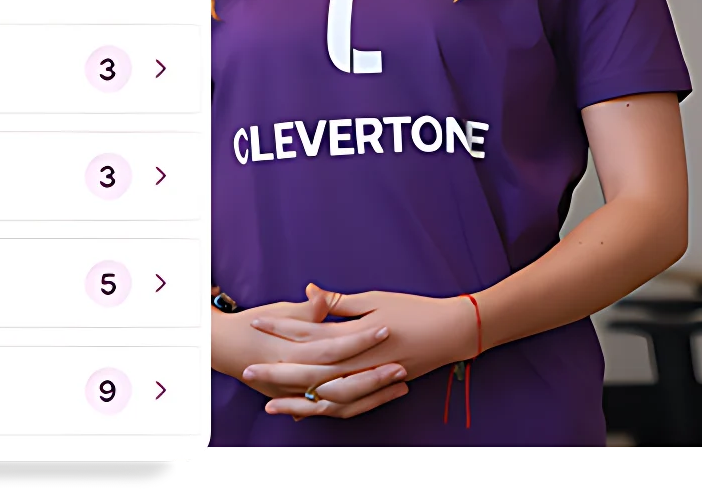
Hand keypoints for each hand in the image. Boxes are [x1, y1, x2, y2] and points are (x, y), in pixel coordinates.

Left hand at [244, 283, 477, 418]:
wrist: (452, 332)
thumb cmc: (415, 311)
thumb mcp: (375, 299)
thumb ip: (339, 303)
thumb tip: (309, 290)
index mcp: (357, 337)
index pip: (310, 335)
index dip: (282, 330)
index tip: (258, 324)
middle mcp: (360, 364)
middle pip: (311, 374)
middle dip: (278, 374)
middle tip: (249, 373)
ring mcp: (370, 381)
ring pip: (326, 399)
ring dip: (297, 401)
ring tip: (271, 404)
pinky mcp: (378, 389)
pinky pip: (347, 408)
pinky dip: (325, 411)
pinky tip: (307, 411)